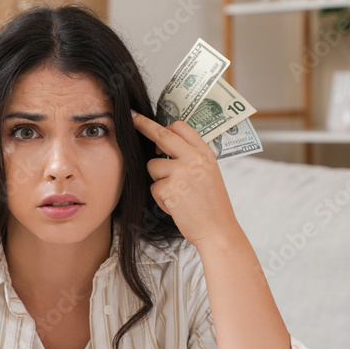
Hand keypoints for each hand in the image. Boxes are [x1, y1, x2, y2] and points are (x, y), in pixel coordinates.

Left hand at [131, 111, 239, 248]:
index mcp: (205, 153)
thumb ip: (190, 157)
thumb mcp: (208, 173)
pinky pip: (154, 188)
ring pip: (153, 166)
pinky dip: (161, 198)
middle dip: (144, 126)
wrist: (217, 229)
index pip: (181, 128)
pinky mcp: (170, 189)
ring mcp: (182, 173)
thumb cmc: (211, 204)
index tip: (146, 119)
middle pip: (162, 135)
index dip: (162, 125)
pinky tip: (176, 206)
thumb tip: (161, 144)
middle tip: (132, 119)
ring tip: (177, 194)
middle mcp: (194, 159)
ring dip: (158, 180)